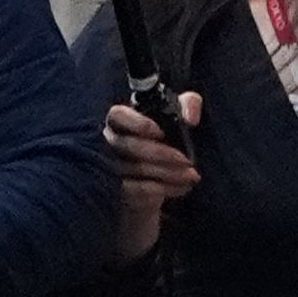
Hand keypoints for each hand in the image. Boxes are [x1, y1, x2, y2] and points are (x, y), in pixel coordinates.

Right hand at [103, 92, 204, 262]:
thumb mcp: (176, 117)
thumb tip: (190, 118)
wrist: (151, 179)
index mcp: (118, 121)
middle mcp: (105, 142)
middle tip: (188, 160)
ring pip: (134, 169)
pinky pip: (136, 190)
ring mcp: (106, 168)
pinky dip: (163, 189)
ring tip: (192, 176)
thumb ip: (188, 105)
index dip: (138, 123)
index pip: (118, 115)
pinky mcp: (114, 191)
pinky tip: (182, 188)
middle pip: (127, 145)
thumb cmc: (161, 141)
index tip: (161, 133)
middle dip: (161, 153)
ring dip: (167, 173)